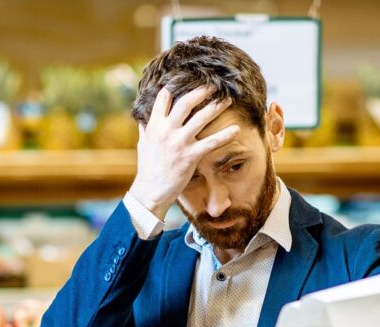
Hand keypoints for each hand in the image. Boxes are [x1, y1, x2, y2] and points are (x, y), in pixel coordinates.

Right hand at [129, 86, 239, 218]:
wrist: (150, 191)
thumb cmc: (148, 169)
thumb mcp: (143, 145)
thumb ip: (146, 129)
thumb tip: (144, 120)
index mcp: (154, 125)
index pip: (164, 98)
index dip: (176, 87)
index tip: (187, 81)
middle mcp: (166, 130)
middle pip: (186, 102)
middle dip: (202, 91)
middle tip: (214, 85)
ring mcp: (179, 142)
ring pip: (201, 117)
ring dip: (217, 106)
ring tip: (228, 99)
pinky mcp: (190, 156)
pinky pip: (211, 143)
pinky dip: (225, 136)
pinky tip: (236, 130)